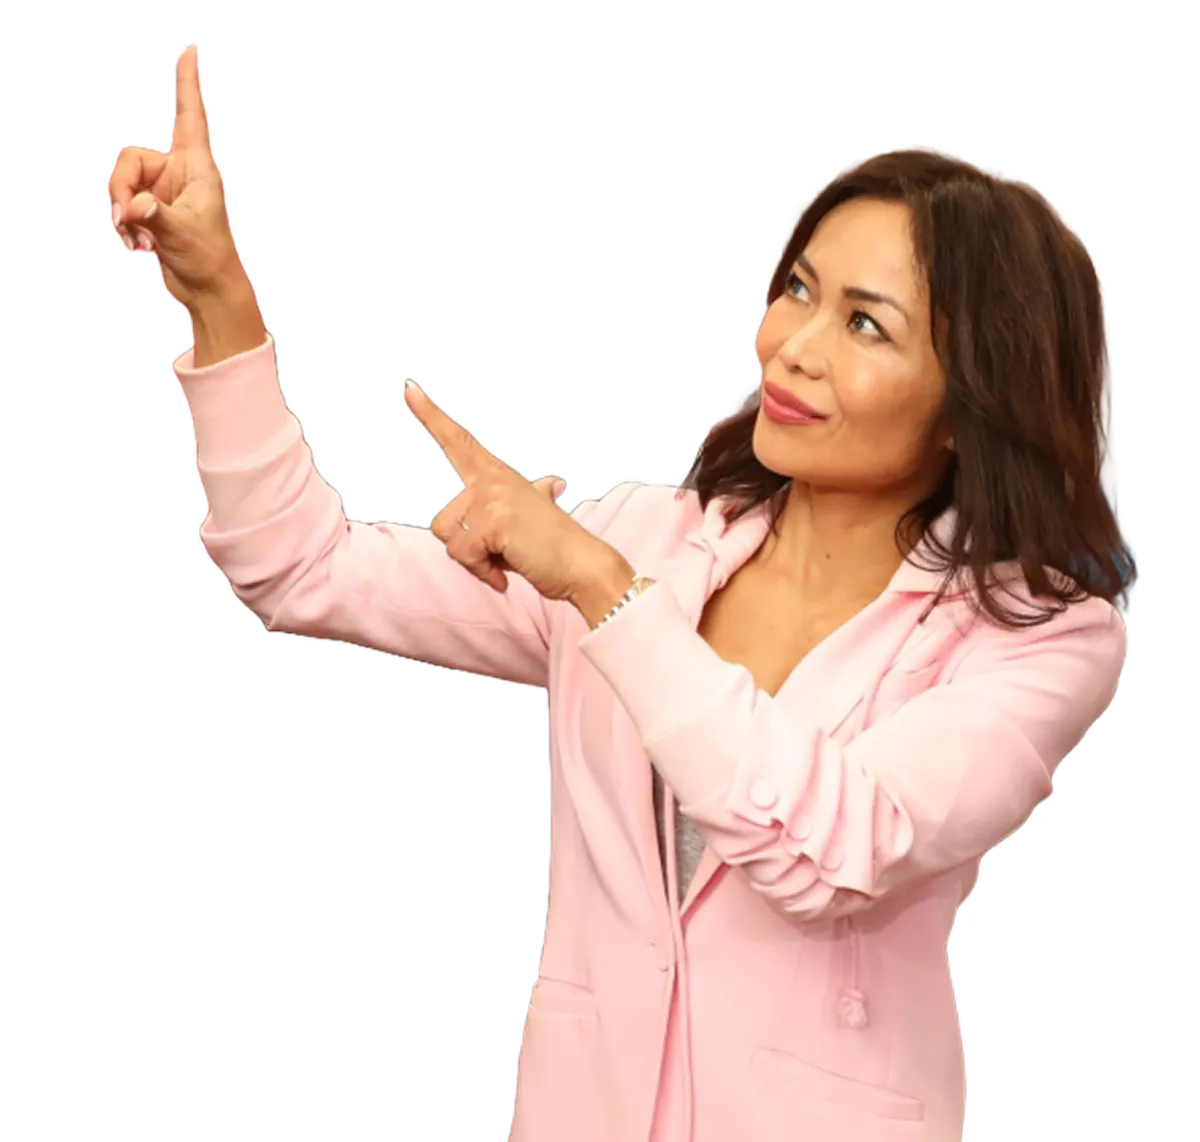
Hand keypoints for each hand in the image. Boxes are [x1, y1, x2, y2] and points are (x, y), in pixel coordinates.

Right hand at [105, 43, 244, 309]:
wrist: (208, 292)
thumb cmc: (209, 261)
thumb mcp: (181, 235)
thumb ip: (153, 216)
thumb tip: (130, 208)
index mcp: (199, 168)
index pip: (191, 116)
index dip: (188, 82)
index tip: (191, 49)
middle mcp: (180, 173)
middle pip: (128, 159)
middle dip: (118, 190)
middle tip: (125, 222)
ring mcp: (164, 191)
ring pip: (119, 183)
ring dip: (120, 214)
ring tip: (137, 241)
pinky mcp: (152, 209)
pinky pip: (120, 203)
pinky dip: (122, 225)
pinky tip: (137, 247)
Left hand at [403, 379, 614, 602]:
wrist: (583, 565)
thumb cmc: (557, 546)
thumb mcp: (538, 510)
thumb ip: (534, 494)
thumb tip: (553, 484)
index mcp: (497, 473)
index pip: (458, 439)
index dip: (430, 415)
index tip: (408, 387)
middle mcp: (492, 478)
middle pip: (442, 521)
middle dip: (466, 547)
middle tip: (503, 550)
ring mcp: (492, 496)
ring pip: (450, 539)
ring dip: (475, 561)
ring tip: (508, 556)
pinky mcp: (493, 520)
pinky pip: (464, 554)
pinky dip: (483, 572)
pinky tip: (505, 574)